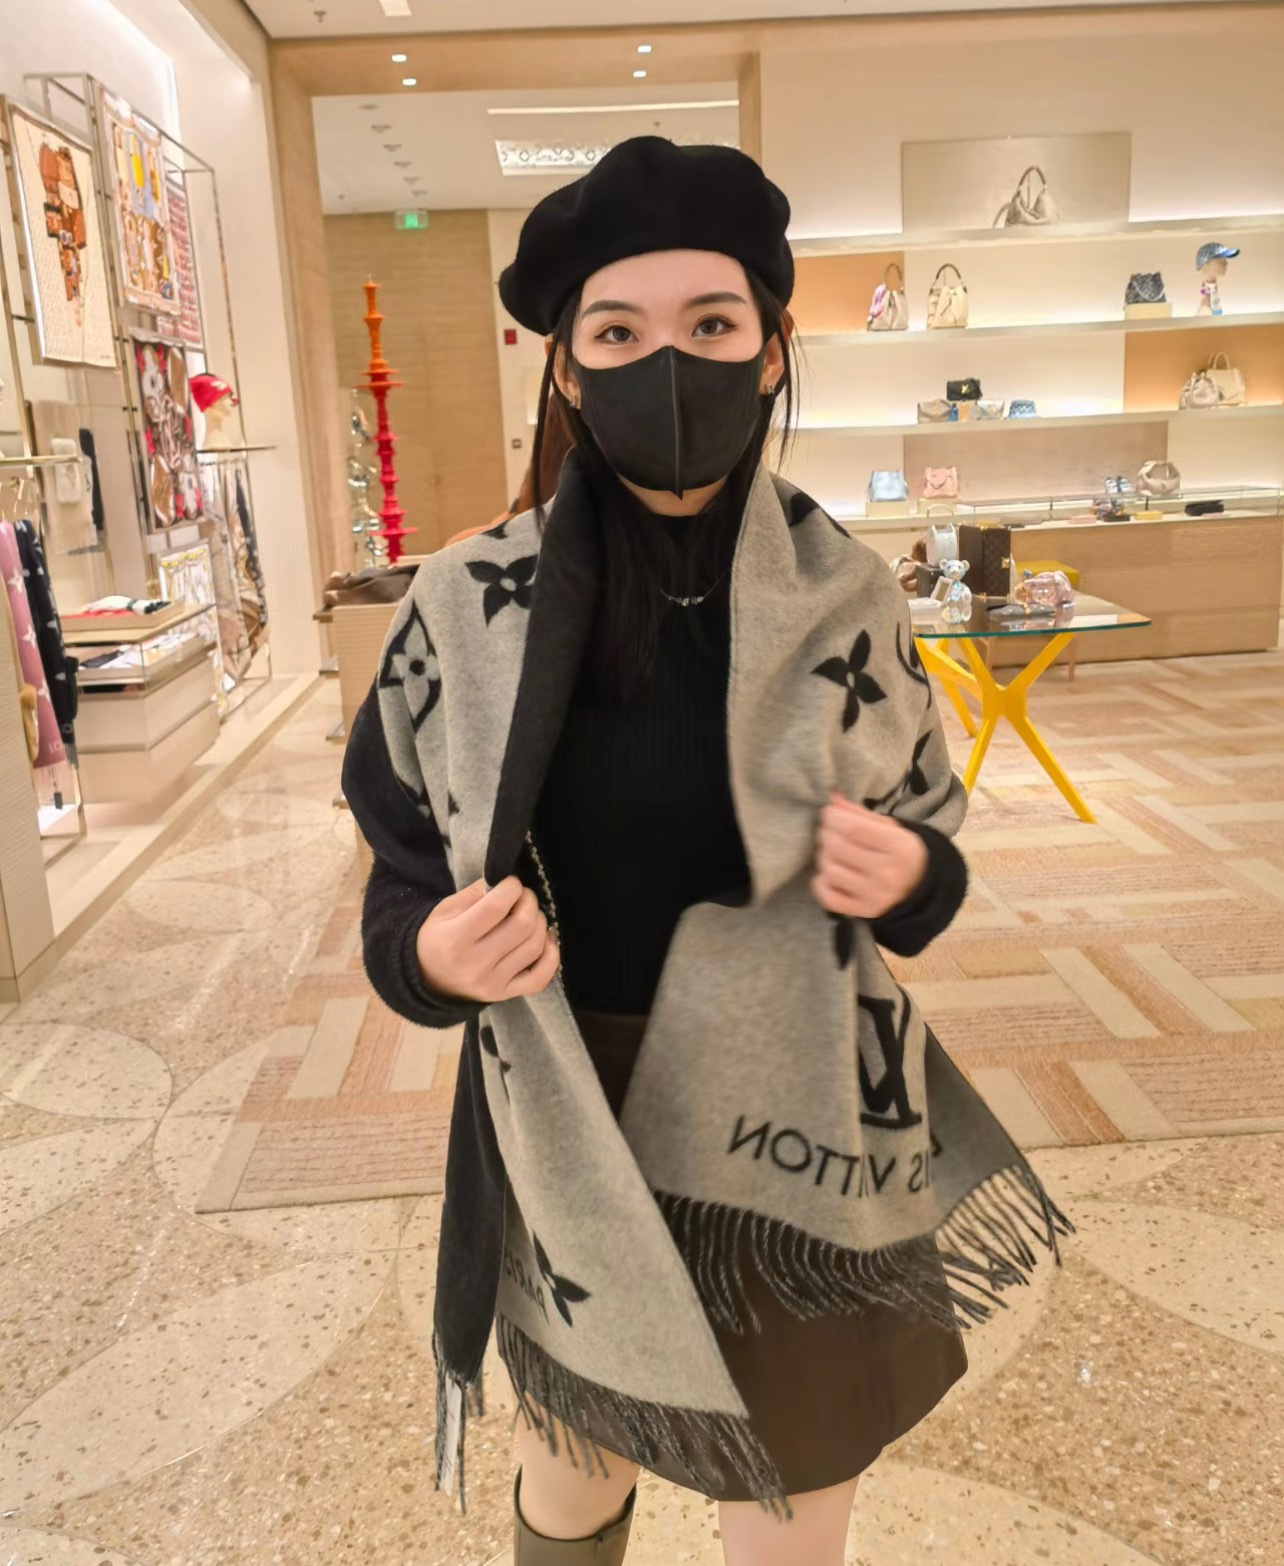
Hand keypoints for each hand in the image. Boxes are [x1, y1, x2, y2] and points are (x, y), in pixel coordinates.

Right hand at [416, 876, 560, 1003]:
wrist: (427, 980)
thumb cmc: (437, 938)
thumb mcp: (444, 910)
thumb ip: (475, 893)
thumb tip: (505, 882)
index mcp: (456, 939)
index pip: (496, 907)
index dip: (512, 888)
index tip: (511, 883)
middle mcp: (476, 964)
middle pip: (522, 925)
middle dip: (529, 902)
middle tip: (523, 897)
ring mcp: (493, 983)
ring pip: (535, 947)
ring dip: (540, 923)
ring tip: (530, 915)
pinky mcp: (505, 994)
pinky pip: (540, 978)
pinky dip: (551, 955)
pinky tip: (545, 939)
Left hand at [812, 793, 927, 919]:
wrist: (919, 887)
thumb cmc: (899, 851)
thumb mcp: (889, 827)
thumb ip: (859, 814)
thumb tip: (832, 797)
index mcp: (899, 847)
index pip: (853, 829)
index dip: (833, 817)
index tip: (829, 813)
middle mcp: (888, 874)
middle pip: (838, 848)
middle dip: (826, 834)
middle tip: (829, 831)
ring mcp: (875, 896)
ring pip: (830, 871)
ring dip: (824, 857)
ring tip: (832, 852)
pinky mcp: (863, 912)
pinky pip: (828, 897)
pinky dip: (821, 883)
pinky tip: (830, 874)